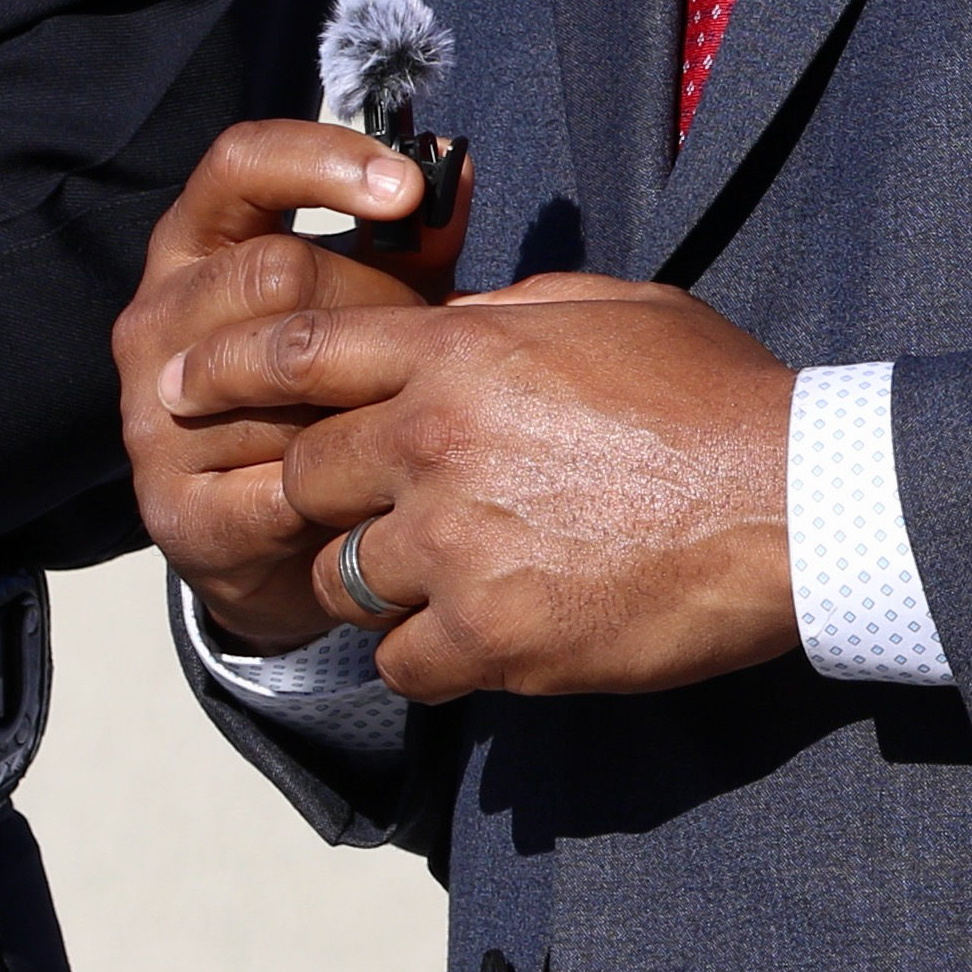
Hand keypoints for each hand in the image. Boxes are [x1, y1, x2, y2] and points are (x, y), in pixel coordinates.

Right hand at [116, 119, 444, 655]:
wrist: (270, 542)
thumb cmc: (328, 395)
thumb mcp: (365, 305)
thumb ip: (406, 243)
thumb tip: (452, 169)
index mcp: (192, 247)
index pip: (239, 165)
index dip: (324, 161)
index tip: (408, 186)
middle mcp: (155, 319)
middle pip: (273, 273)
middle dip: (373, 303)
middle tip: (432, 344)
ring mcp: (151, 415)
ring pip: (280, 381)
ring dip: (363, 401)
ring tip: (409, 420)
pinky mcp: (172, 509)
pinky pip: (279, 481)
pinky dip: (348, 483)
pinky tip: (384, 488)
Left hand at [163, 271, 801, 701]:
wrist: (793, 503)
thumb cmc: (714, 395)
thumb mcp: (602, 309)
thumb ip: (506, 314)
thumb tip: (460, 317)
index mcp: (456, 353)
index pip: (298, 351)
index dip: (226, 369)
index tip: (178, 386)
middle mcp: (433, 444)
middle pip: (305, 474)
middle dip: (320, 494)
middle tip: (356, 513)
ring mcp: (455, 546)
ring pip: (346, 576)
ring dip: (379, 582)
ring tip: (443, 581)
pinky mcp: (491, 639)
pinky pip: (402, 662)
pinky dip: (427, 657)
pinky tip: (479, 641)